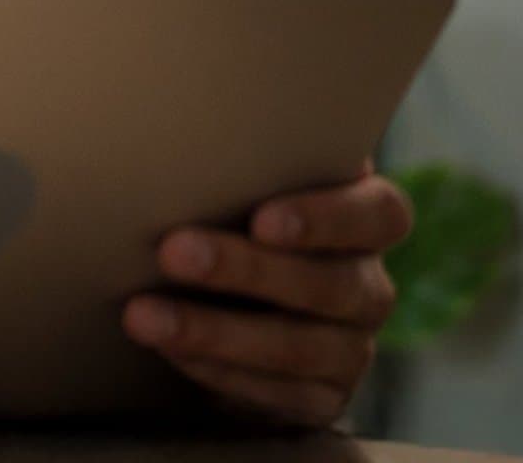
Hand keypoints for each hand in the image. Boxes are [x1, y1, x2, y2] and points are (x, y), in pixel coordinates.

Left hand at [124, 161, 411, 427]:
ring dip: (214, 330)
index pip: (380, 215)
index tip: (263, 218)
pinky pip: (279, 395)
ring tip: (142, 315)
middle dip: (246, 270)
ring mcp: (351, 348)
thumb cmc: (226, 215)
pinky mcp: (321, 399)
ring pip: (298, 346)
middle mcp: (367, 286)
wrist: (223, 303)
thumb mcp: (238, 183)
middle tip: (172, 252)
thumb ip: (231, 160)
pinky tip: (171, 352)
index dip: (328, 218)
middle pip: (329, 283)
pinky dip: (219, 372)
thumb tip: (151, 124)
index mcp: (363, 222)